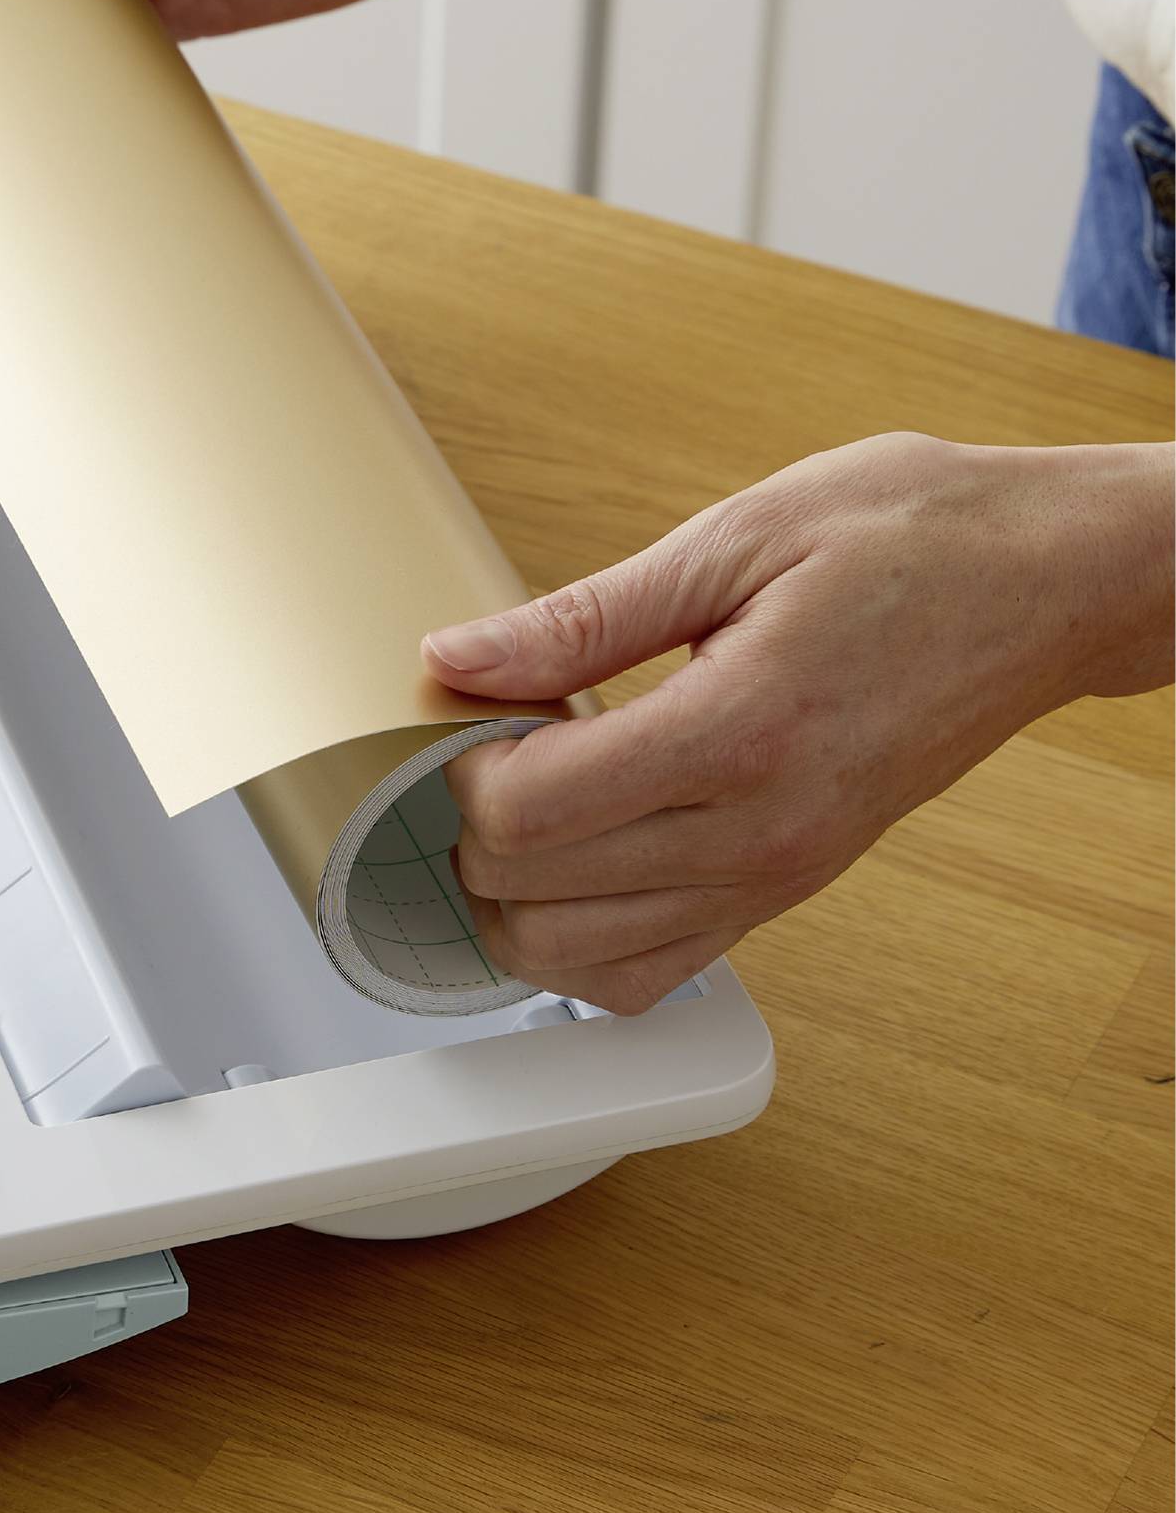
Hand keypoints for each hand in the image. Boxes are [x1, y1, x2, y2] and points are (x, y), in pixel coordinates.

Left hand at [418, 436, 1175, 1014]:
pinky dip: (580, 943)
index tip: (475, 709)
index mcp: (742, 732)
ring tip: (527, 802)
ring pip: (578, 965)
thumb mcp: (739, 536)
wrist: (1054, 584)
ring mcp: (779, 877)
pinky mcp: (789, 892)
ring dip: (514, 898)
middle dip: (472, 828)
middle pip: (534, 900)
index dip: (463, 767)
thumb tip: (457, 657)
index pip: (530, 814)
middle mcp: (763, 832)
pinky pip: (648, 976)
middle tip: (494, 748)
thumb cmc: (918, 538)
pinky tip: (574, 861)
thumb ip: (583, 617)